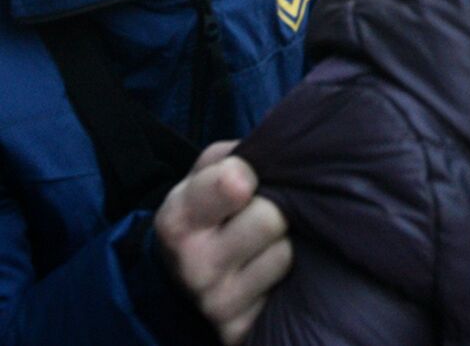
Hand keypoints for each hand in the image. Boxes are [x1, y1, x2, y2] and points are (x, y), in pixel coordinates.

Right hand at [155, 141, 291, 344]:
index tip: (246, 179)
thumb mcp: (203, 178)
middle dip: (276, 209)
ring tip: (266, 246)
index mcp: (177, 221)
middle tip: (263, 214)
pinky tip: (269, 274)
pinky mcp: (238, 330)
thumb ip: (231, 155)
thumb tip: (275, 146)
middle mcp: (191, 266)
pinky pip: (287, 290)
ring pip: (284, 254)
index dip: (249, 174)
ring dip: (285, 244)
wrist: (183, 281)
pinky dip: (287, 277)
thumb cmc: (207, 215)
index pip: (233, 183)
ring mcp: (215, 303)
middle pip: (270, 217)